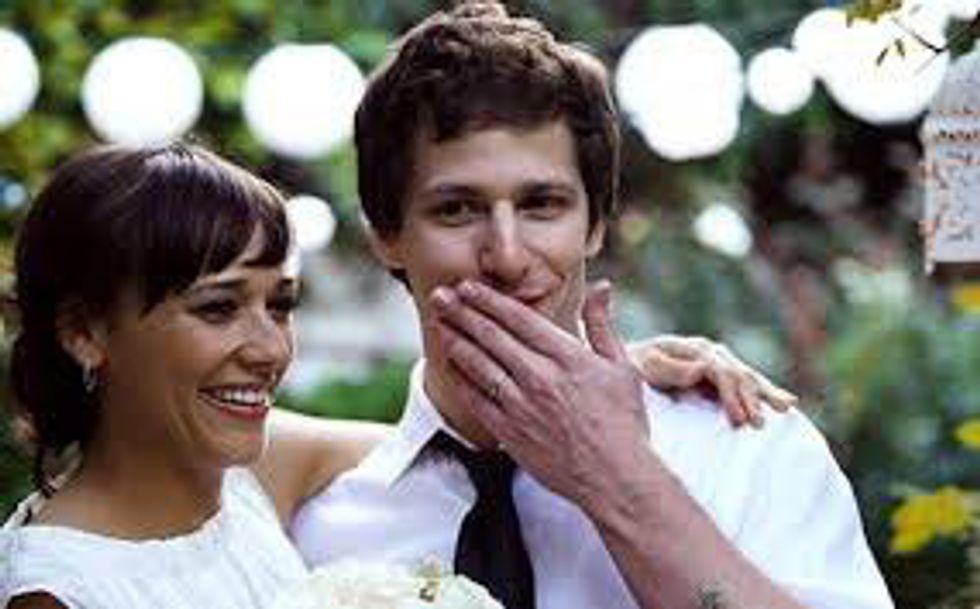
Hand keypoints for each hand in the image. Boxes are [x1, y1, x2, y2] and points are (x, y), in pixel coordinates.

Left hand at [427, 279, 648, 511]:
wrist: (616, 478)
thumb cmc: (624, 423)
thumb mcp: (623, 367)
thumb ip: (603, 324)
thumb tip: (602, 286)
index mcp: (568, 357)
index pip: (519, 318)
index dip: (489, 300)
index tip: (468, 287)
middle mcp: (541, 377)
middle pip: (492, 337)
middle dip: (462, 312)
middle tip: (440, 296)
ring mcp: (522, 406)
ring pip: (478, 365)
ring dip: (455, 341)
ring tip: (438, 324)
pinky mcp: (510, 432)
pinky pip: (476, 400)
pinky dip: (460, 379)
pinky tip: (449, 365)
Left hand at [627, 335, 797, 427]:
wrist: (626, 367)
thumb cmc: (632, 370)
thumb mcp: (643, 367)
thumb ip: (670, 368)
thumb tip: (703, 368)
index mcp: (694, 349)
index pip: (721, 371)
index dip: (731, 396)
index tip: (738, 421)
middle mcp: (710, 352)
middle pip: (739, 374)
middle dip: (751, 398)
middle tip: (759, 425)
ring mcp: (718, 362)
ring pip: (748, 377)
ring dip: (765, 394)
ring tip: (783, 410)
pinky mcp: (722, 375)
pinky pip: (748, 383)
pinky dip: (767, 392)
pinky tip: (788, 403)